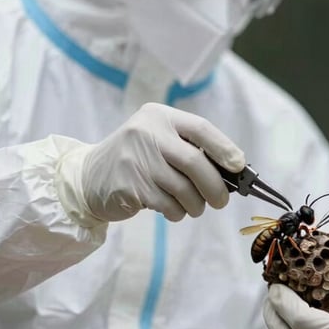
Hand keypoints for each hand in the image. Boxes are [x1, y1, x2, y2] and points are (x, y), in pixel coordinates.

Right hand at [55, 103, 243, 224]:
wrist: (88, 177)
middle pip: (194, 162)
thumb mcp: (161, 142)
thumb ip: (191, 149)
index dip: (224, 148)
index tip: (239, 166)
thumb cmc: (139, 160)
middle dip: (215, 187)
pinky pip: (167, 205)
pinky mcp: (128, 186)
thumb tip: (234, 170)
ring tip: (192, 207)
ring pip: (183, 189)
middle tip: (221, 201)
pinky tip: (171, 209)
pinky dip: (177, 212)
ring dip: (195, 204)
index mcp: (159, 116)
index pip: (200, 128)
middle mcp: (146, 133)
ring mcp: (135, 159)